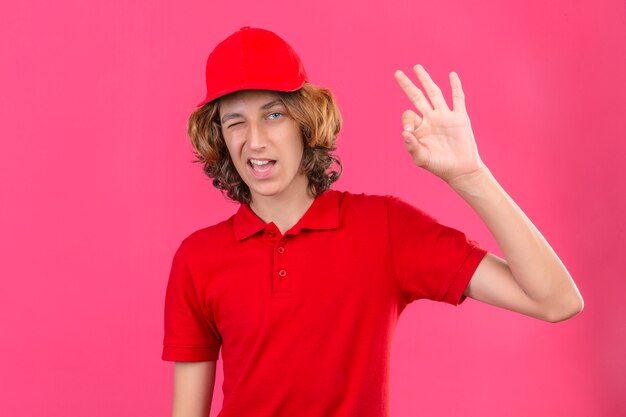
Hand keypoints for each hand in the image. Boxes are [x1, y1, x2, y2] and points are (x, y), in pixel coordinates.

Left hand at [393, 64, 484, 183]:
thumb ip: (412, 147)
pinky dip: (456, 86)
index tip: (409, 130)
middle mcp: (431, 119)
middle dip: (407, 85)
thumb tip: (403, 132)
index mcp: (419, 128)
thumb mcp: (422, 159)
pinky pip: (458, 98)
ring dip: (426, 80)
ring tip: (417, 68)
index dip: (406, 119)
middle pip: (417, 97)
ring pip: (434, 93)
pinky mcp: (460, 117)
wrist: (461, 170)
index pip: (408, 115)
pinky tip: (452, 75)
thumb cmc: (439, 166)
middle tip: (397, 73)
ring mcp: (445, 116)